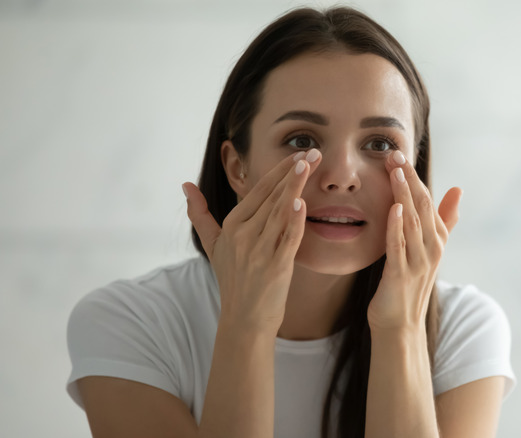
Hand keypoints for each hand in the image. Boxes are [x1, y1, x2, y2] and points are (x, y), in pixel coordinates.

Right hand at [183, 150, 320, 331]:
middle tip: (314, 151)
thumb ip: (200, 214)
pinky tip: (300, 203)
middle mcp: (244, 235)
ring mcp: (259, 251)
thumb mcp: (213, 245)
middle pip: (272, 196)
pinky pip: (286, 239)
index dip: (280, 171)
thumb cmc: (233, 280)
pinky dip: (293, 221)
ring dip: (295, 187)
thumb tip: (185, 185)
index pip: (259, 191)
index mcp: (233, 225)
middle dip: (293, 172)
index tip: (299, 153)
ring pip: (279, 212)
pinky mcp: (275, 267)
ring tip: (309, 165)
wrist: (244, 319)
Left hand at [366, 150, 461, 331]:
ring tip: (394, 171)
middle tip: (394, 154)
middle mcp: (432, 248)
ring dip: (403, 195)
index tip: (399, 154)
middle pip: (421, 206)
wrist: (399, 325)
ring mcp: (418, 262)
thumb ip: (444, 220)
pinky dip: (397, 226)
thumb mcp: (428, 248)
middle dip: (409, 178)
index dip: (414, 176)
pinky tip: (393, 208)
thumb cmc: (408, 285)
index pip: (427, 200)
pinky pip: (399, 246)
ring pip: (412, 222)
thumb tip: (458, 189)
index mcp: (437, 239)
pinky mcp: (401, 275)